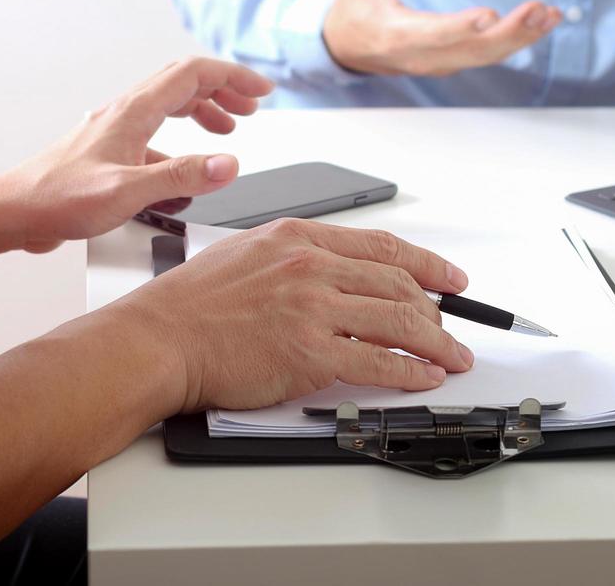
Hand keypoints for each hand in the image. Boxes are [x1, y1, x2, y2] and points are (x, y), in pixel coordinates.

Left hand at [1, 58, 274, 250]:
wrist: (13, 212)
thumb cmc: (57, 199)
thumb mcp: (128, 191)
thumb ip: (181, 176)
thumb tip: (228, 164)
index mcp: (134, 112)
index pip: (193, 74)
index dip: (233, 77)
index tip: (261, 91)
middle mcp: (125, 114)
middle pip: (183, 84)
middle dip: (223, 90)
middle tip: (252, 107)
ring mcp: (115, 133)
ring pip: (168, 107)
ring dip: (203, 112)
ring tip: (226, 130)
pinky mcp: (109, 155)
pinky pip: (154, 137)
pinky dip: (179, 144)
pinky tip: (185, 170)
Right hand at [115, 219, 475, 413]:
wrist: (159, 338)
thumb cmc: (190, 303)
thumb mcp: (246, 251)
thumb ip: (294, 256)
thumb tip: (334, 271)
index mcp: (297, 236)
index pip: (382, 246)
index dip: (427, 264)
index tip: (450, 278)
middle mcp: (311, 265)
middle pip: (399, 284)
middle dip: (439, 310)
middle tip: (455, 327)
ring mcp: (313, 308)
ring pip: (400, 321)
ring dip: (437, 343)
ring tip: (453, 357)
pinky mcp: (310, 353)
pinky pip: (378, 362)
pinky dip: (410, 372)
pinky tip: (425, 377)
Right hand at [321, 0, 561, 76]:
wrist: (351, 47)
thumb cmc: (355, 7)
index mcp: (395, 34)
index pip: (431, 34)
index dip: (459, 27)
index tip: (488, 16)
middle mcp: (421, 55)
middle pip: (470, 51)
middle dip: (508, 34)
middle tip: (537, 11)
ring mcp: (440, 62)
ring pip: (486, 56)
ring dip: (521, 37)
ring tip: (549, 15)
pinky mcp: (454, 61)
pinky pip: (491, 54)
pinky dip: (519, 40)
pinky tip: (544, 21)